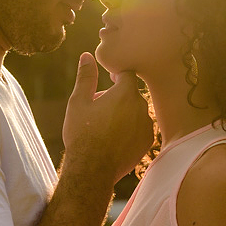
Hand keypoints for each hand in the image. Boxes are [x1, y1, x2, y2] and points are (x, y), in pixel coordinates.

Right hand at [62, 52, 154, 184]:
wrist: (92, 169)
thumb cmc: (82, 133)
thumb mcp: (78, 102)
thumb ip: (86, 77)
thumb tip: (87, 56)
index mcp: (126, 93)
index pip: (127, 74)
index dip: (117, 75)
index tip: (108, 80)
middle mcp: (141, 107)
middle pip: (132, 93)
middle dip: (118, 96)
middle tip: (99, 108)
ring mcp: (146, 125)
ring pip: (136, 111)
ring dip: (125, 113)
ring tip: (105, 126)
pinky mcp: (147, 142)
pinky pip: (140, 128)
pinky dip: (130, 129)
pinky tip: (114, 138)